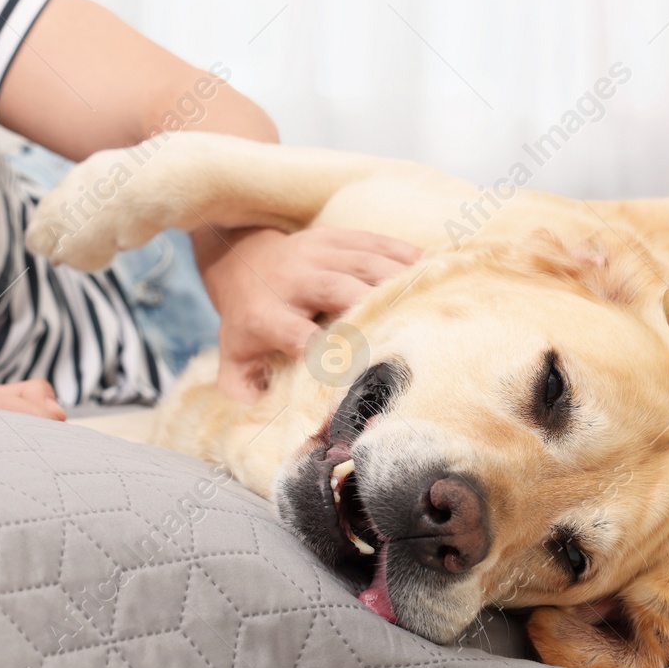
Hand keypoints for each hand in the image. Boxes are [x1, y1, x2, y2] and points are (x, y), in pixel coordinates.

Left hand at [194, 225, 422, 402]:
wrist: (241, 263)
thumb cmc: (248, 323)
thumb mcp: (234, 359)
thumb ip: (245, 393)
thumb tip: (268, 431)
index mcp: (265, 315)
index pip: (292, 331)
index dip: (320, 345)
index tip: (350, 365)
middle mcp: (290, 280)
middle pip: (334, 288)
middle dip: (371, 304)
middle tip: (412, 324)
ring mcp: (313, 252)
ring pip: (360, 261)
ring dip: (397, 278)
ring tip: (434, 296)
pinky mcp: (333, 236)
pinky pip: (372, 241)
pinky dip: (403, 254)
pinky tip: (432, 267)